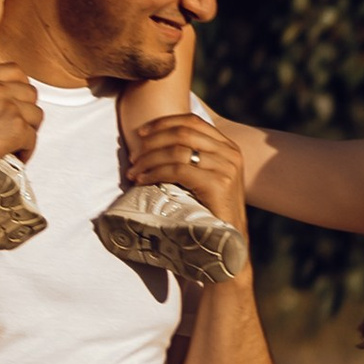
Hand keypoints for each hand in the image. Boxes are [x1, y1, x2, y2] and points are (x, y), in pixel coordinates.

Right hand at [0, 64, 42, 198]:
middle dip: (27, 110)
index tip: (16, 102)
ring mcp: (8, 108)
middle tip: (18, 126)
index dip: (19, 88)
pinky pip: (32, 138)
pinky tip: (16, 158)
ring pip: (36, 115)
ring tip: (19, 143)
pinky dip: (26, 150)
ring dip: (29, 130)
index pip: (15, 71)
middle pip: (30, 93)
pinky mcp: (15, 130)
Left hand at [124, 111, 246, 231]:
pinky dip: (155, 173)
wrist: (228, 242)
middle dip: (152, 142)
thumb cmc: (209, 211)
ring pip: (177, 151)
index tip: (141, 133)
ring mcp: (226, 168)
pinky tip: (142, 181)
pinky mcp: (218, 184)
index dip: (163, 123)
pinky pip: (178, 170)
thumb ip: (192, 159)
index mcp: (228, 147)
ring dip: (149, 159)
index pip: (192, 121)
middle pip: (182, 133)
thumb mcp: (205, 178)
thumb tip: (152, 144)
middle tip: (133, 157)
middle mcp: (230, 153)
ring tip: (134, 172)